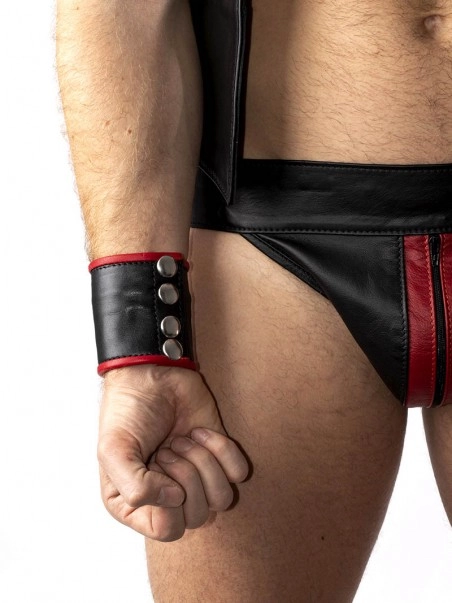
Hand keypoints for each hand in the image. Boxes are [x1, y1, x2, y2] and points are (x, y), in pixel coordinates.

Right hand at [97, 364, 247, 540]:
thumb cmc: (128, 413)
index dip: (167, 499)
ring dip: (204, 461)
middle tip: (167, 447)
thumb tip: (177, 500)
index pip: (168, 530)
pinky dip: (222, 448)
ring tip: (182, 439)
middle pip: (199, 516)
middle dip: (186, 475)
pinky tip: (199, 431)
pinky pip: (239, 472)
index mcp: (136, 505)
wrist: (153, 374)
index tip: (154, 465)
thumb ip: (134, 488)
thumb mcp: (113, 451)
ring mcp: (197, 477)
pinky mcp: (219, 455)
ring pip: (222, 498)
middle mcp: (168, 497)